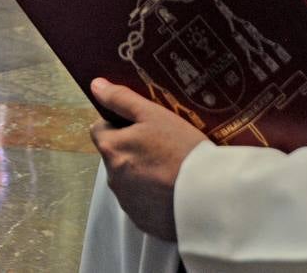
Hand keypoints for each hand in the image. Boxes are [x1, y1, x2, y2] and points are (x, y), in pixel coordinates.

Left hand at [89, 77, 208, 242]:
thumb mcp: (154, 115)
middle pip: (114, 155)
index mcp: (112, 149)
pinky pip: (141, 202)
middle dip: (131, 150)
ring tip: (171, 170)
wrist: (211, 197)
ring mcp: (128, 202)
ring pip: (127, 180)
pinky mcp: (143, 220)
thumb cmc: (183, 151)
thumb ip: (121, 99)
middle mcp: (113, 178)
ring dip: (140, 174)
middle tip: (162, 147)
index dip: (119, 125)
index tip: (142, 128)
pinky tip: (173, 190)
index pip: (100, 130)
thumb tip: (96, 86)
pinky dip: (151, 196)